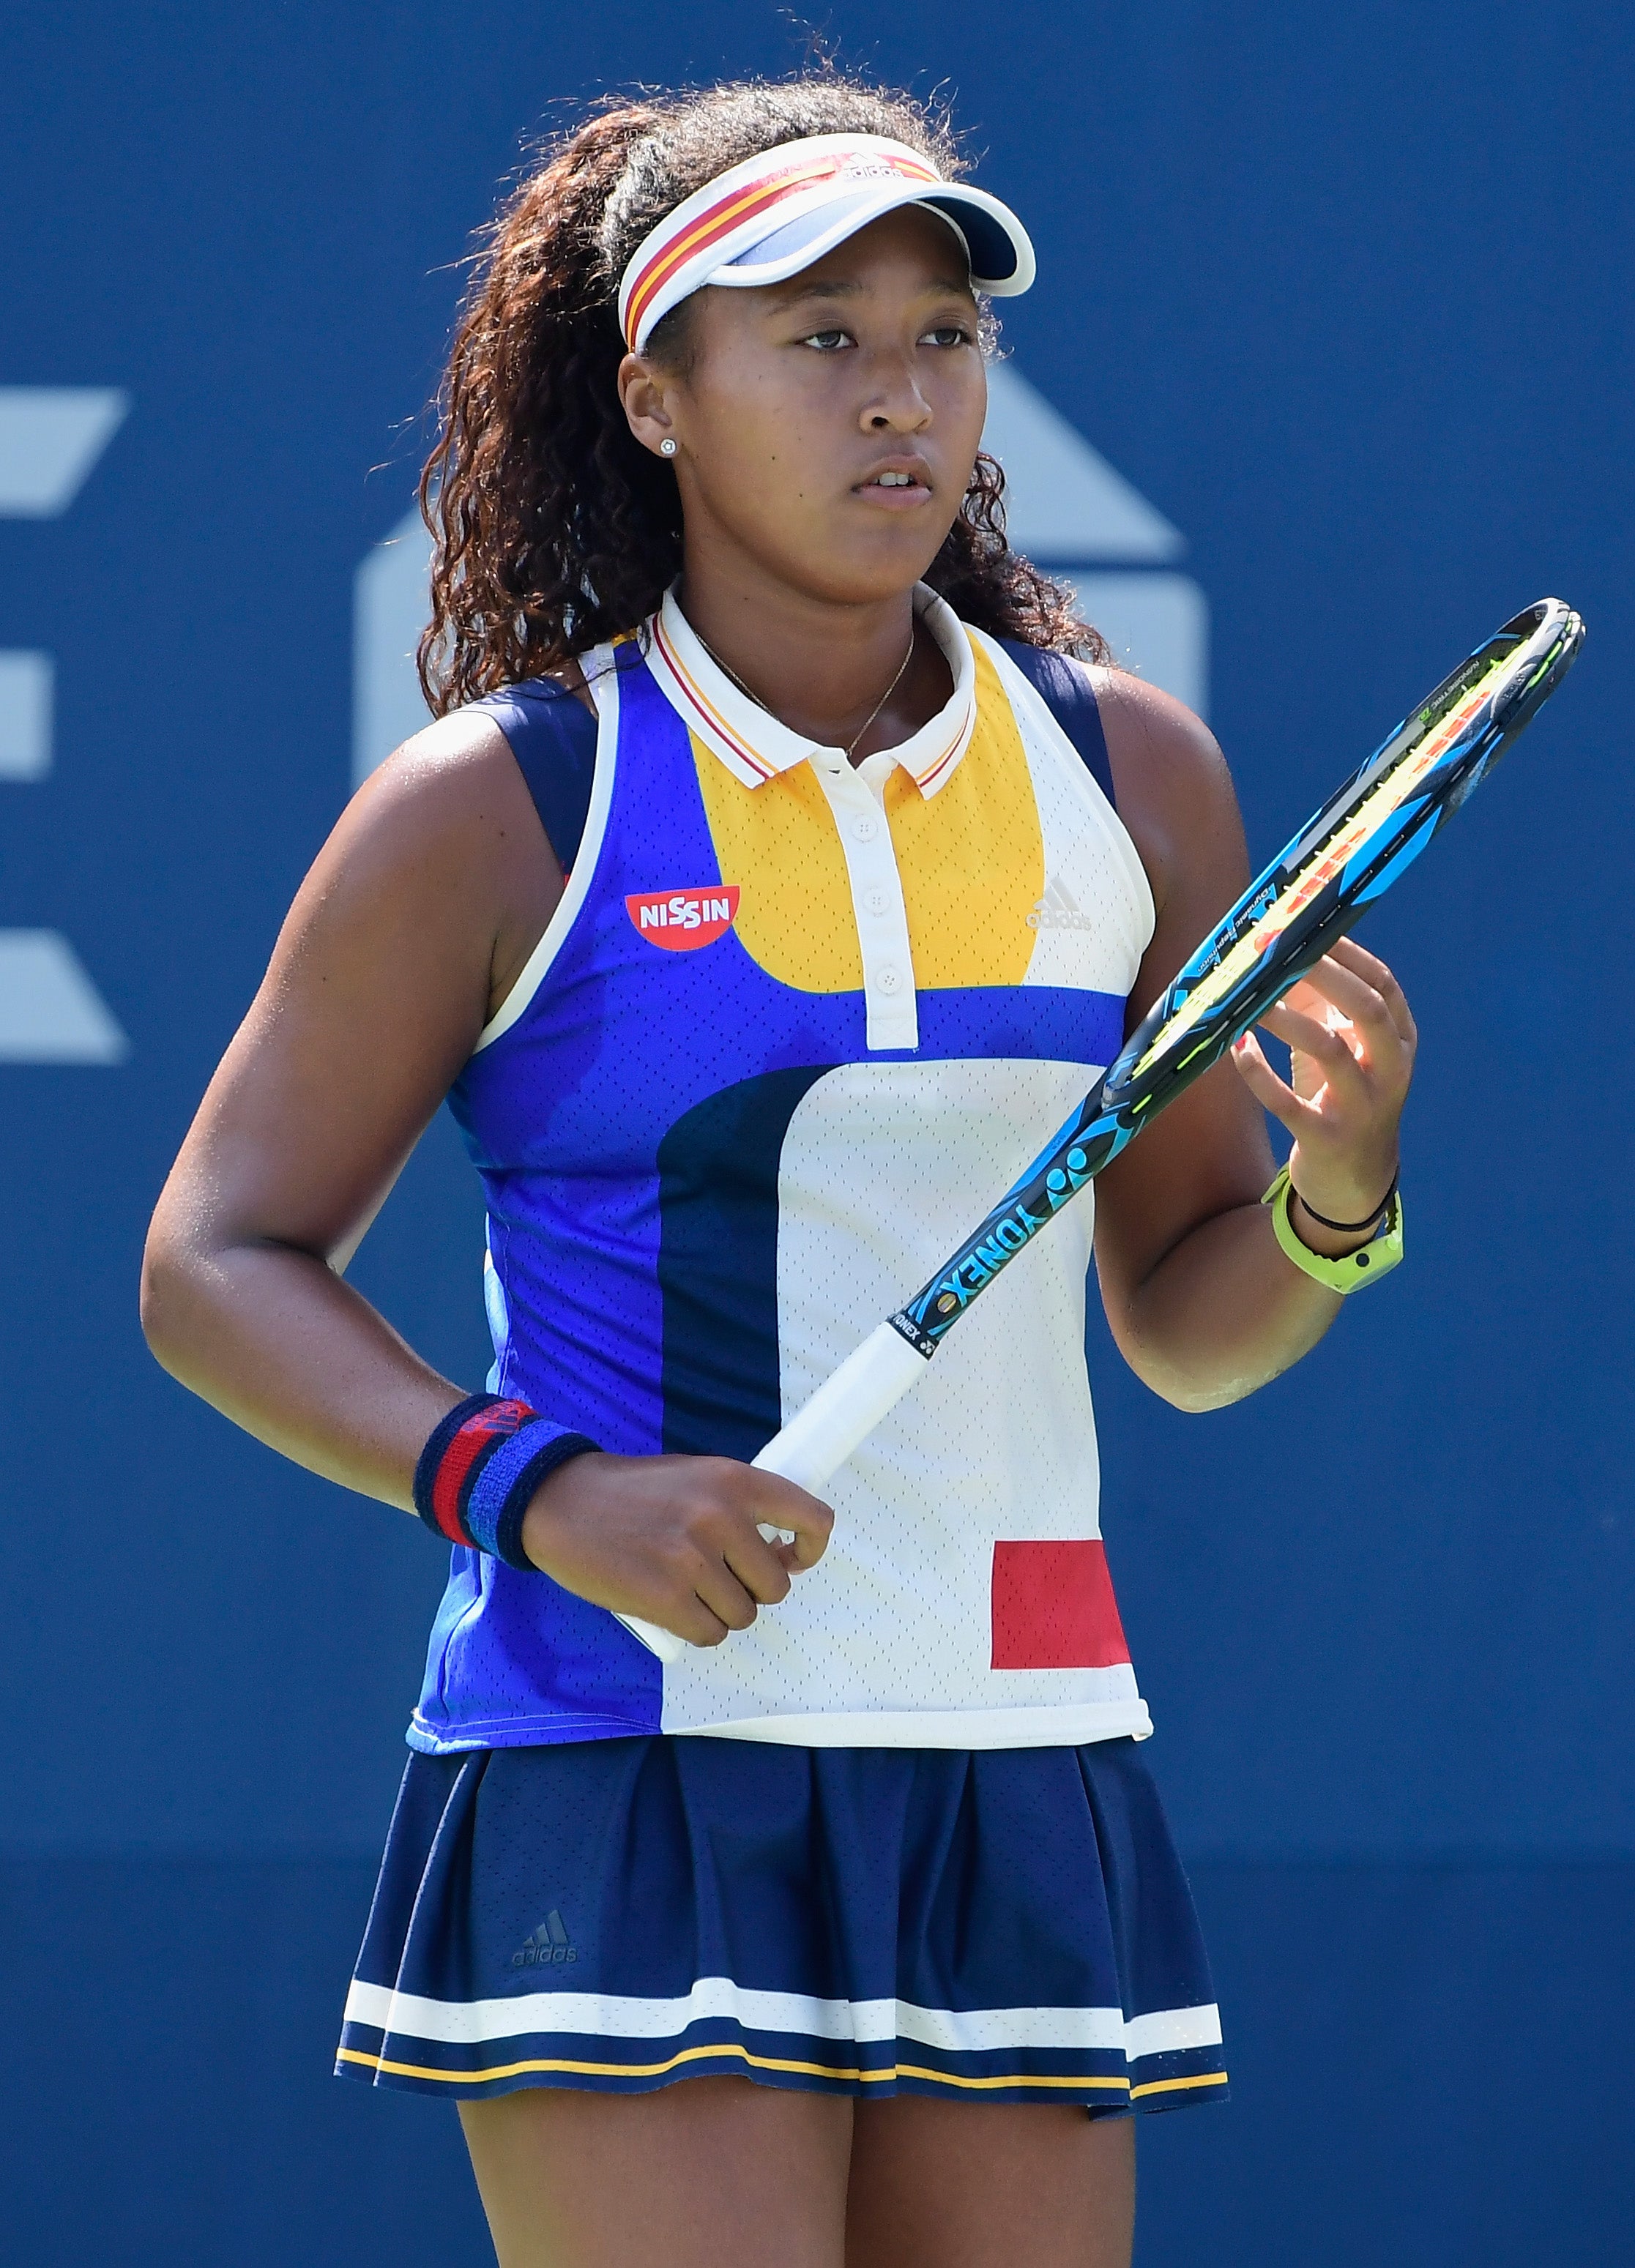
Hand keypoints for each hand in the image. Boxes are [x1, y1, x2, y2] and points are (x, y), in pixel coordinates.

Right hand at [519, 1451, 833, 1646]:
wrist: (562, 1502)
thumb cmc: (634, 1493)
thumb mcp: (697, 1477)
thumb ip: (741, 1507)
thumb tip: (785, 1555)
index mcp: (736, 1481)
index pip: (813, 1519)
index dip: (810, 1549)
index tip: (791, 1559)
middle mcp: (721, 1518)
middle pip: (776, 1586)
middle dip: (752, 1590)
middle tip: (718, 1577)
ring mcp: (693, 1560)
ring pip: (743, 1615)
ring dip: (722, 1612)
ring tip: (689, 1589)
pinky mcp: (665, 1599)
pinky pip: (710, 1634)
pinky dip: (698, 1630)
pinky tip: (675, 1609)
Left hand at [1229, 937, 1415, 1248]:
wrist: (1356, 1182)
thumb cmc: (1346, 1100)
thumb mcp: (1349, 1053)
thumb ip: (1324, 1007)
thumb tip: (1281, 953)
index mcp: (1399, 1044)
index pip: (1385, 987)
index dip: (1351, 955)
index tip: (1314, 928)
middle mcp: (1389, 1072)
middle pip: (1368, 1011)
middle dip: (1328, 976)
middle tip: (1284, 953)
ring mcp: (1361, 1108)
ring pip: (1330, 1052)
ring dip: (1288, 1020)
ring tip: (1254, 999)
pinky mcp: (1326, 1139)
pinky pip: (1288, 1103)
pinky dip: (1259, 1073)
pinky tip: (1238, 1047)